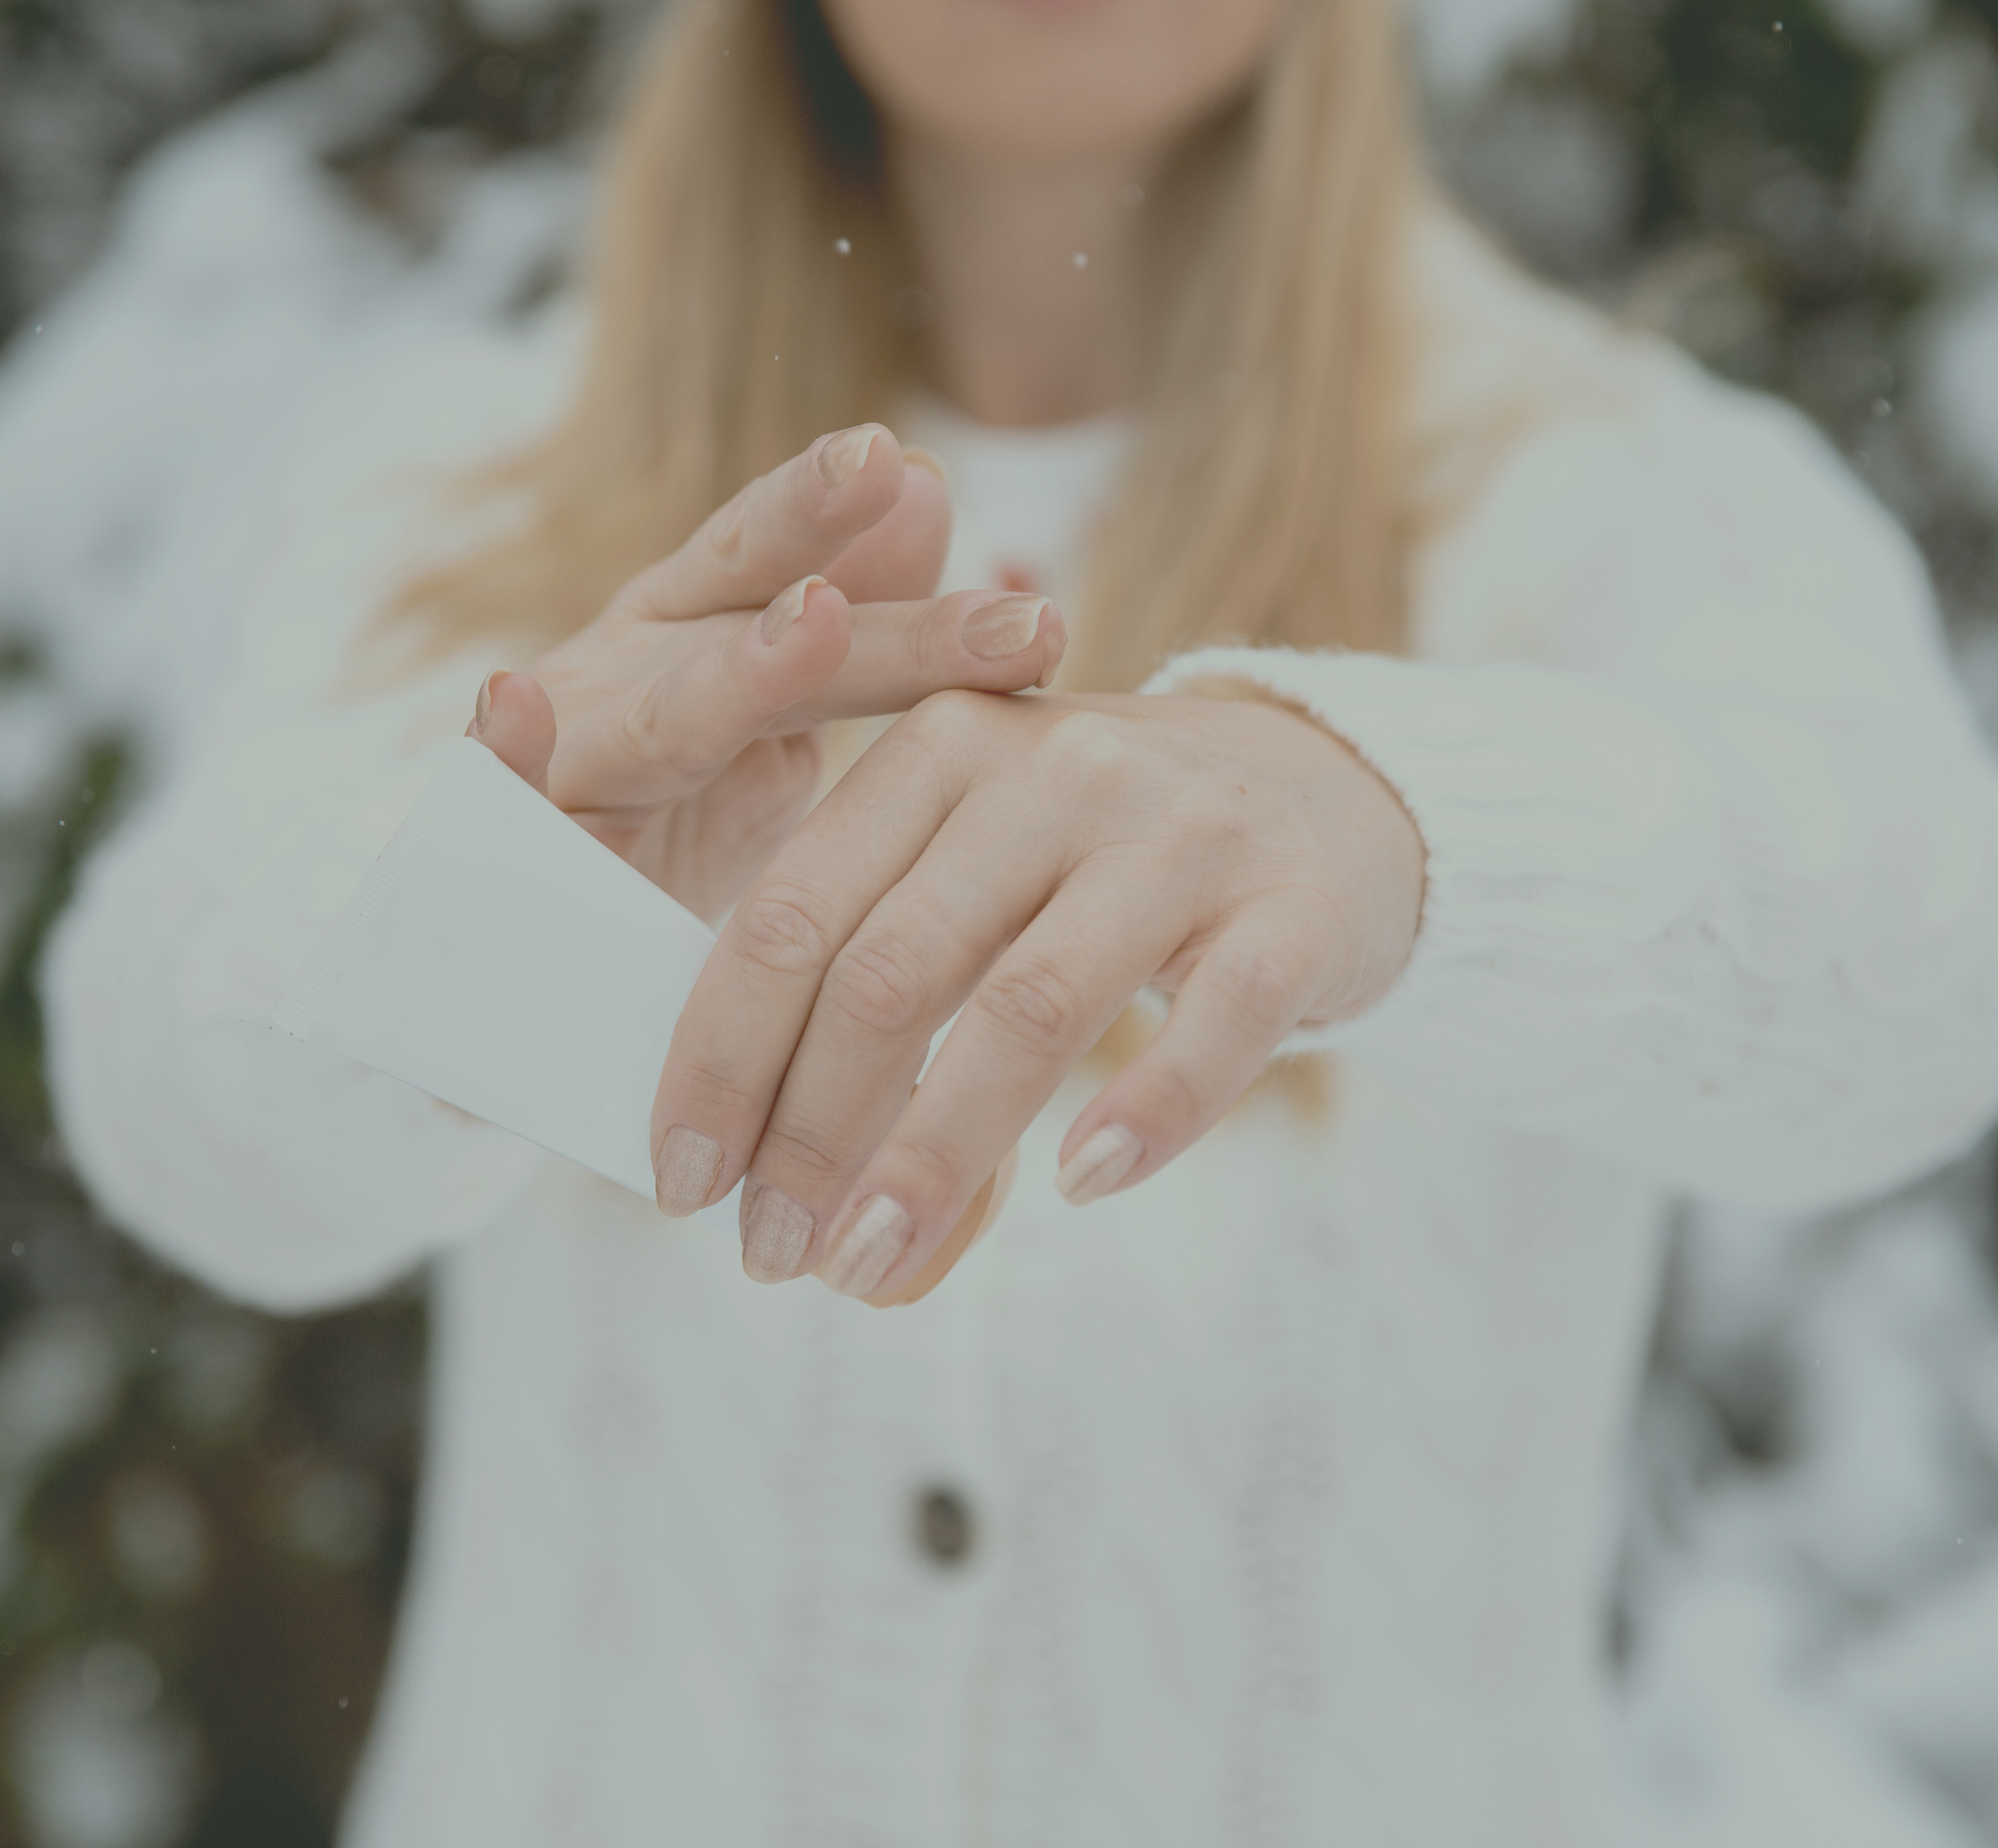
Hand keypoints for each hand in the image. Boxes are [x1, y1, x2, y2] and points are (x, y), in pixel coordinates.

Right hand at [468, 425, 1065, 919]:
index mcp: (698, 631)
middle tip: (876, 463)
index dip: (844, 509)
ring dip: (740, 672)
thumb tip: (925, 477)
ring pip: (667, 718)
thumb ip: (859, 611)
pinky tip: (511, 699)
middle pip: (736, 603)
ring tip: (815, 615)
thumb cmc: (677, 818)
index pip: (781, 556)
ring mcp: (576, 755)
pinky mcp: (524, 853)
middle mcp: (633, 669)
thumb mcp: (782, 713)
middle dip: (806, 528)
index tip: (924, 467)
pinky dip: (504, 753)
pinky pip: (509, 805)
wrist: (545, 945)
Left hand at [651, 687, 1425, 1300]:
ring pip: (1027, 1006)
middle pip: (894, 967)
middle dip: (809, 1132)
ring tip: (872, 1263)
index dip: (723, 1055)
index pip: (796, 911)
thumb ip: (887, 980)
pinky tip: (1081, 1186)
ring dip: (935, 1156)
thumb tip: (788, 1186)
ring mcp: (1180, 832)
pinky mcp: (1291, 906)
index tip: (684, 1179)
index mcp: (943, 745)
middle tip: (773, 1252)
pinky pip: (1210, 1026)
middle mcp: (1055, 766)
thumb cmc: (1107, 861)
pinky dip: (1142, 1116)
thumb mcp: (983, 867)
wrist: (1325, 797)